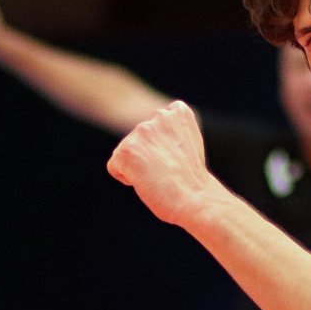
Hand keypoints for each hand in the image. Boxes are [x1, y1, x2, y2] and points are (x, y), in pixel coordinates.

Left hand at [107, 101, 221, 226]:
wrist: (195, 199)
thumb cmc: (193, 181)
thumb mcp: (187, 144)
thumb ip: (169, 134)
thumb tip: (147, 142)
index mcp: (178, 111)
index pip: (157, 125)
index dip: (164, 146)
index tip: (179, 160)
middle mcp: (159, 115)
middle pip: (139, 139)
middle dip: (149, 155)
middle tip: (169, 171)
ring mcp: (141, 131)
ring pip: (127, 152)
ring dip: (138, 166)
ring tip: (159, 176)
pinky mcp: (126, 150)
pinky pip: (114, 166)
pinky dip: (126, 178)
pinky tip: (146, 181)